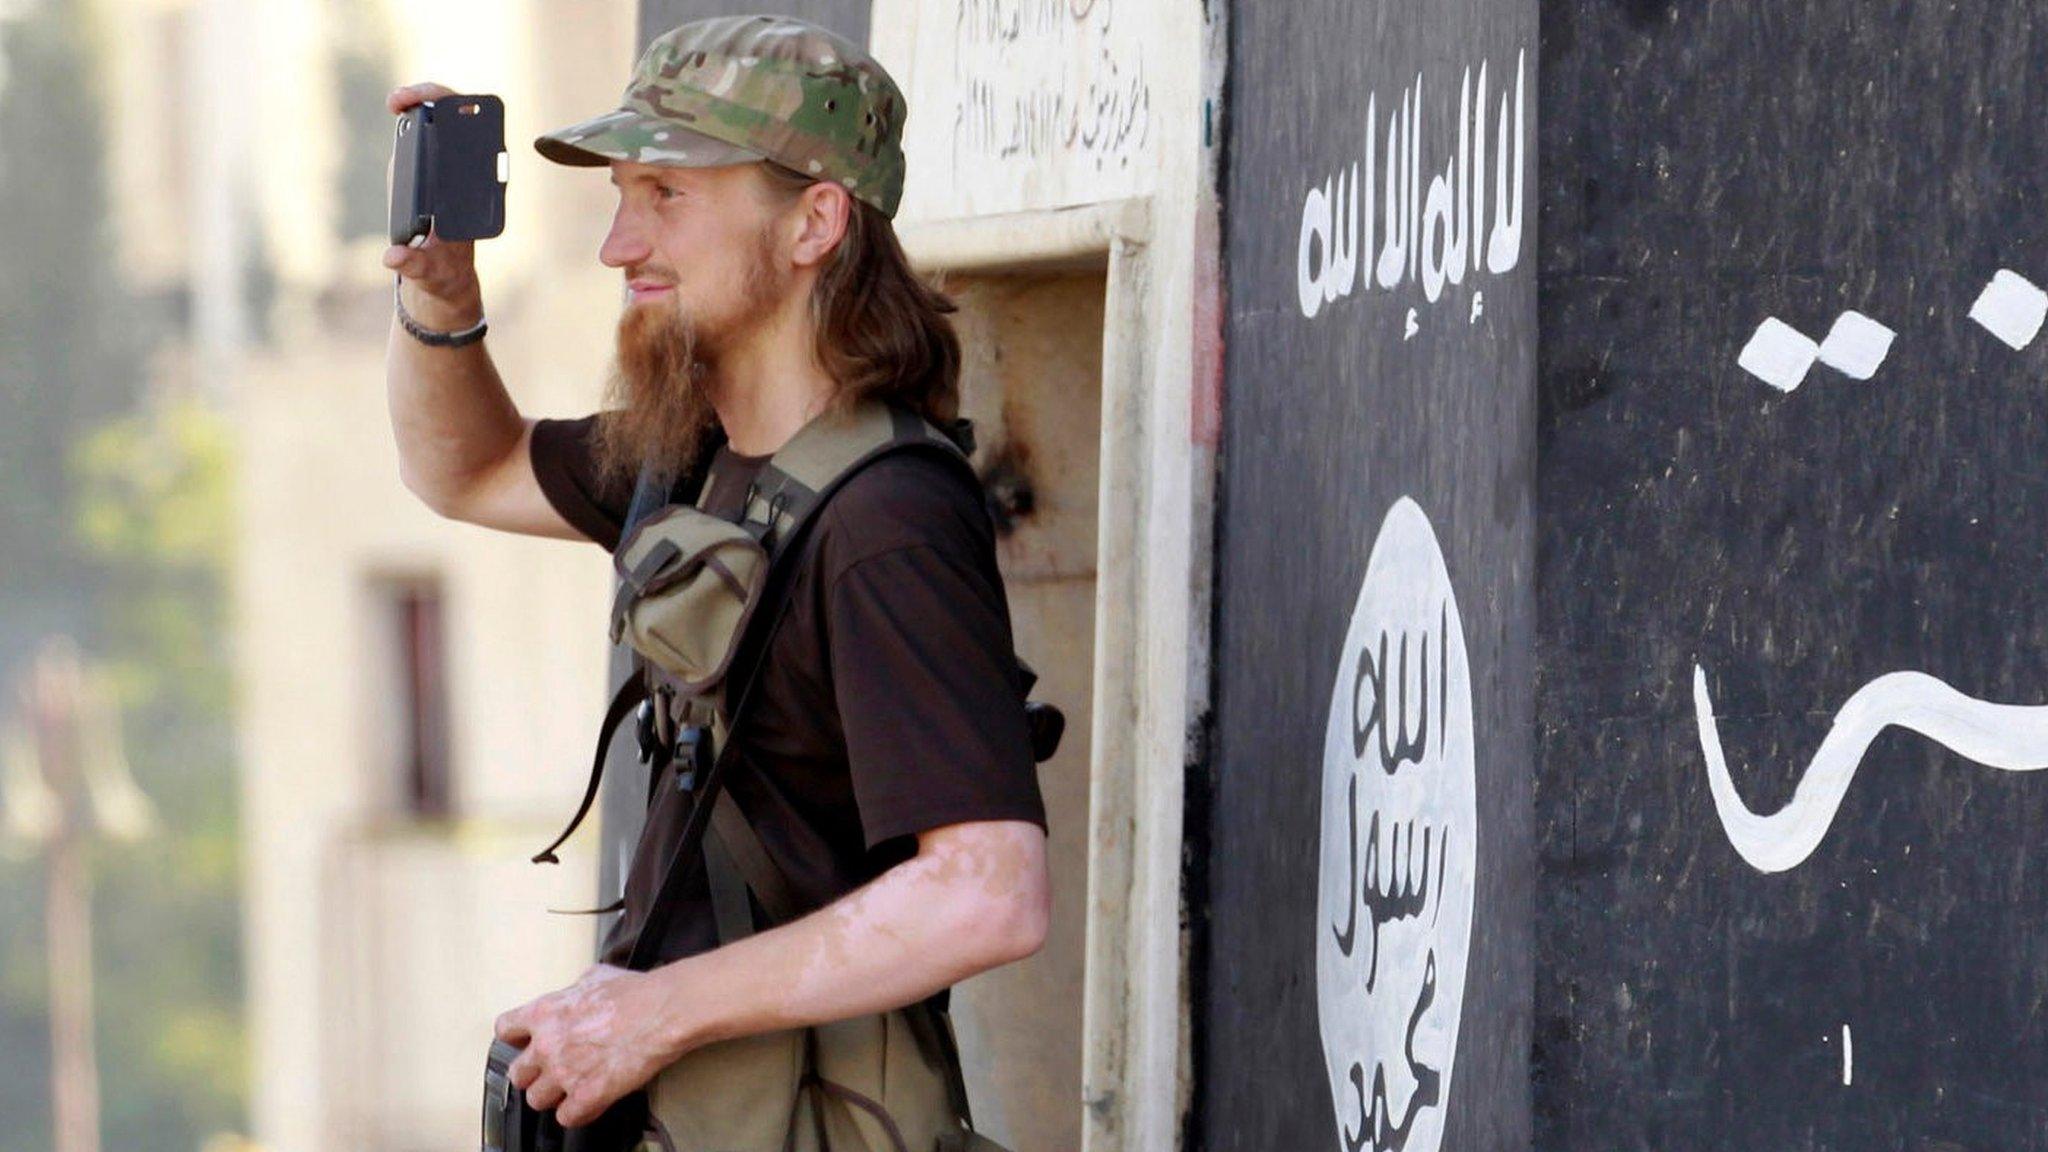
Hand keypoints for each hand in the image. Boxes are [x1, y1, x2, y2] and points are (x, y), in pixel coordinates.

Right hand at [382, 81, 481, 327]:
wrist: (441, 272)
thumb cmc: (441, 269)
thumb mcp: (428, 271)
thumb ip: (412, 265)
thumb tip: (391, 257)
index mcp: (470, 199)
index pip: (477, 153)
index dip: (467, 132)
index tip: (445, 119)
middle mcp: (462, 179)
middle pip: (458, 128)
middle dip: (435, 103)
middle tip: (402, 100)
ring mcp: (444, 170)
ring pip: (440, 126)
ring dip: (419, 103)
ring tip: (397, 100)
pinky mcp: (425, 169)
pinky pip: (423, 136)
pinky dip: (410, 115)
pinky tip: (397, 106)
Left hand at [494, 965, 679, 1127]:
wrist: (661, 1011)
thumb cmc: (635, 991)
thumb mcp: (596, 975)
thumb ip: (575, 990)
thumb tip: (578, 992)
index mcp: (545, 1012)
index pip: (505, 1030)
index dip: (515, 1038)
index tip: (526, 1042)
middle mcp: (547, 1045)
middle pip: (517, 1074)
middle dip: (534, 1074)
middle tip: (551, 1072)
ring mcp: (564, 1074)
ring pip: (537, 1100)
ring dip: (553, 1096)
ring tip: (571, 1090)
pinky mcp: (587, 1096)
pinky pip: (566, 1117)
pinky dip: (577, 1113)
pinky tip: (590, 1102)